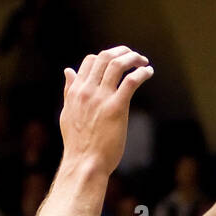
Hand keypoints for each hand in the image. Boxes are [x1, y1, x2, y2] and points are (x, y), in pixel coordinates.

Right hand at [60, 47, 153, 175]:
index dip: (106, 57)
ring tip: (143, 61)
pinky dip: (141, 73)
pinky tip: (148, 72)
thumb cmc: (78, 144)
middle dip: (122, 52)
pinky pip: (130, 81)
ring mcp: (101, 98)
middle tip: (134, 56)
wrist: (85, 163)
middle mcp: (87, 90)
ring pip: (117, 64)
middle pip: (105, 57)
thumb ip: (69, 91)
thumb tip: (68, 71)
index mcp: (76, 90)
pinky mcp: (116, 108)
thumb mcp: (67, 113)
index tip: (118, 61)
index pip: (91, 61)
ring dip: (133, 58)